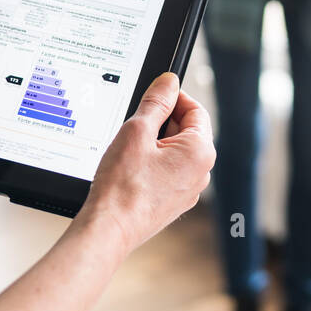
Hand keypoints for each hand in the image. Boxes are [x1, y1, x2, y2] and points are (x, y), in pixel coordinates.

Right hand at [77, 72, 214, 257]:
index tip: (155, 93)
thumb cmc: (122, 186)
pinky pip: (169, 172)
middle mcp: (201, 173)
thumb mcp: (136, 131)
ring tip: (129, 150)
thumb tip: (168, 82)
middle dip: (162, 122)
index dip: (174, 97)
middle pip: (187, 131)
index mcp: (200, 152)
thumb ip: (156, 102)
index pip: (195, 110)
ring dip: (155, 144)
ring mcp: (188, 191)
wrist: (108, 229)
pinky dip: (153, 164)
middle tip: (135, 124)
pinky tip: (131, 168)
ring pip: (176, 152)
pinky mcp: (173, 202)